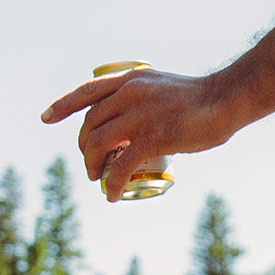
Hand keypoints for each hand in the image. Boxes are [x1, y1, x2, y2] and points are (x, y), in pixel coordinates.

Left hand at [41, 66, 237, 199]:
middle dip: (84, 149)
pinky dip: (111, 183)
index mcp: (131, 80)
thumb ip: (146, 100)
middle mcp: (128, 94)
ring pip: (98, 145)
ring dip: (92, 167)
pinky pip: (120, 166)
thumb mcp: (165, 88)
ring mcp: (138, 116)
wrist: (227, 100)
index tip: (46, 119)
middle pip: (90, 125)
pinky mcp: (150, 138)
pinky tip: (112, 195)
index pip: (87, 92)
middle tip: (91, 165)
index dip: (62, 106)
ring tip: (97, 180)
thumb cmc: (206, 98)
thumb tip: (139, 125)